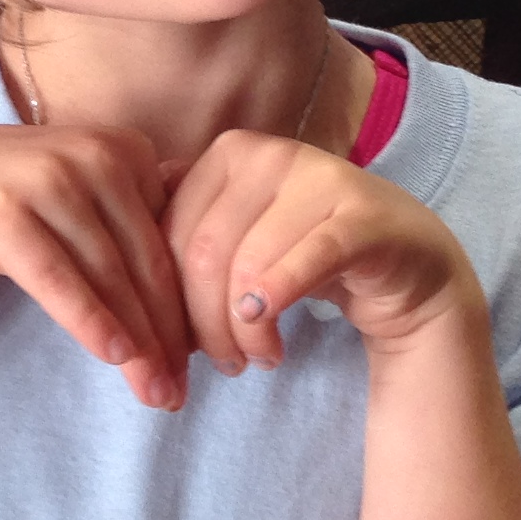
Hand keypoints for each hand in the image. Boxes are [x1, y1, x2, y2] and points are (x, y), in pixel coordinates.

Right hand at [0, 125, 196, 407]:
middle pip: (146, 260)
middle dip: (170, 334)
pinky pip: (60, 278)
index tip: (197, 356)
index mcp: (123, 147)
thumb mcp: (76, 198)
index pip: (172, 239)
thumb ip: (129, 222)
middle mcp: (91, 153)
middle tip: (183, 390)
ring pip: (111, 275)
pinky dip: (91, 320)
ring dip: (138, 342)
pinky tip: (113, 357)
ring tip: (154, 391)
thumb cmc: (0, 207)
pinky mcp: (4, 213)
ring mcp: (46, 178)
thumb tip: (202, 289)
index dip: (188, 303)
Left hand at [164, 131, 479, 376]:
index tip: (175, 350)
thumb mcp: (237, 244)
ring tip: (256, 360)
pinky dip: (274, 311)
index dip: (161, 303)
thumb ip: (184, 244)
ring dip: (242, 333)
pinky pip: (300, 265)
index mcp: (227, 154)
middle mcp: (268, 153)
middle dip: (200, 325)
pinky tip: (273, 346)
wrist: (407, 265)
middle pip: (201, 254)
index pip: (167, 234)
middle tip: (220, 366)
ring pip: (245, 267)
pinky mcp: (360, 217)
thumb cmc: (306, 258)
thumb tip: (113, 276)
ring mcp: (319, 178)